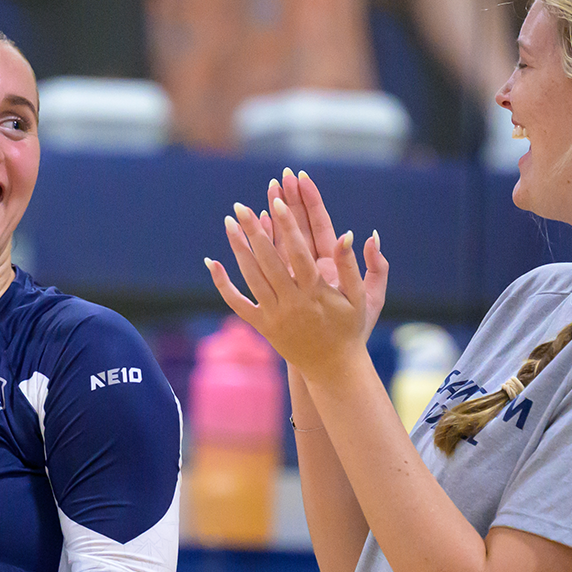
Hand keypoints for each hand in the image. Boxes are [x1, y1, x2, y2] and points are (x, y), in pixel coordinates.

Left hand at [207, 191, 386, 379]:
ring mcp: (274, 315)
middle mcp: (292, 303)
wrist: (333, 368)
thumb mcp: (359, 298)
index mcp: (316, 292)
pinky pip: (237, 303)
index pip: (298, 252)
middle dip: (253, 231)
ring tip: (229, 222)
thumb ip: (351, 266)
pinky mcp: (262, 326)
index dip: (287, 226)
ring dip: (238, 248)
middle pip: (268, 260)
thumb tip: (348, 234)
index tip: (277, 202)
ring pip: (251, 277)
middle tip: (240, 206)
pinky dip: (222, 284)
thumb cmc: (350, 329)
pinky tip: (212, 263)